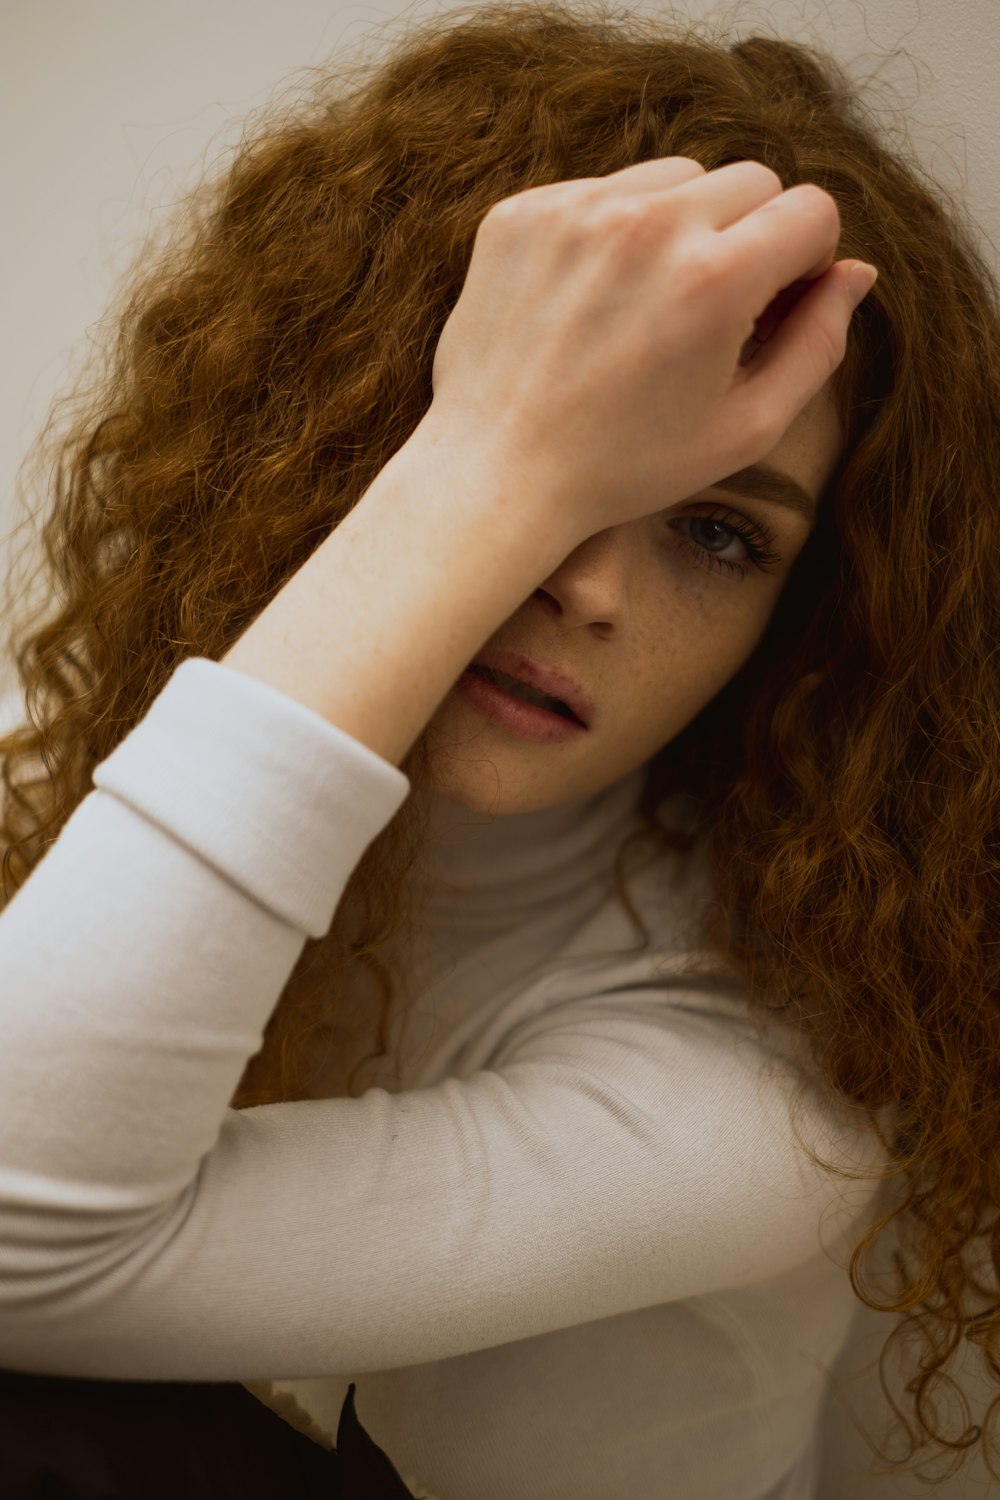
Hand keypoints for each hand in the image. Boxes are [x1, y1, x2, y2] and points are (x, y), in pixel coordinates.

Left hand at [417, 157, 874, 547]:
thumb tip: (854, 275)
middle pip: (750, 180)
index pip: (811, 210)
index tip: (774, 304)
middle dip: (749, 237)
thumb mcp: (746, 429)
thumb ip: (817, 345)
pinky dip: (611, 235)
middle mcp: (647, 226)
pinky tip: (591, 305)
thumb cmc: (624, 467)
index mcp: (715, 279)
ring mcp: (576, 211)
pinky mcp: (522, 214)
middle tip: (711, 313)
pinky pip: (600, 193)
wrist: (496, 475)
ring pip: (674, 177)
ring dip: (680, 227)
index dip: (806, 261)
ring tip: (647, 307)